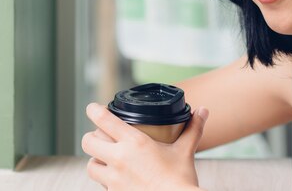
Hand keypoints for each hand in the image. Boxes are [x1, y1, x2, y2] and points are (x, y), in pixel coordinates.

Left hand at [81, 102, 208, 190]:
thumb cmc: (180, 181)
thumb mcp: (185, 152)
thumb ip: (192, 129)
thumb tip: (203, 111)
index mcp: (134, 142)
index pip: (104, 120)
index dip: (94, 110)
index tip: (92, 108)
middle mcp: (119, 159)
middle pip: (88, 142)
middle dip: (92, 138)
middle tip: (101, 137)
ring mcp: (114, 180)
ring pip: (91, 165)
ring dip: (96, 161)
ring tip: (106, 159)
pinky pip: (101, 185)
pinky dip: (105, 181)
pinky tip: (117, 179)